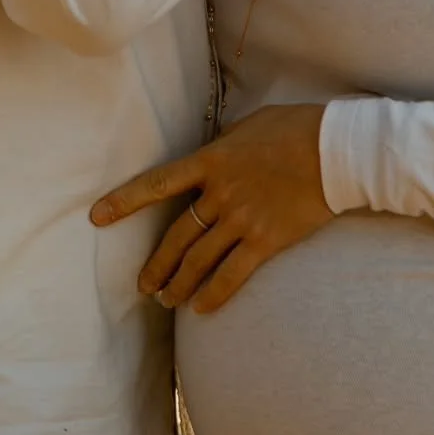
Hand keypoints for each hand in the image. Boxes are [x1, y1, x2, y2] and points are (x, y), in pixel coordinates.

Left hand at [90, 104, 330, 313]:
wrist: (336, 150)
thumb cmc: (297, 128)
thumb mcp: (250, 125)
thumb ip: (224, 145)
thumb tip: (212, 155)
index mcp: (212, 160)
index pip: (157, 183)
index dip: (124, 202)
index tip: (97, 217)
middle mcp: (220, 193)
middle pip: (176, 236)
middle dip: (155, 265)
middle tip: (143, 285)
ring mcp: (242, 218)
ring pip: (198, 260)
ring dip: (178, 285)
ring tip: (167, 301)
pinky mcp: (266, 240)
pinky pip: (231, 275)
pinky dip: (213, 295)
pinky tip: (200, 308)